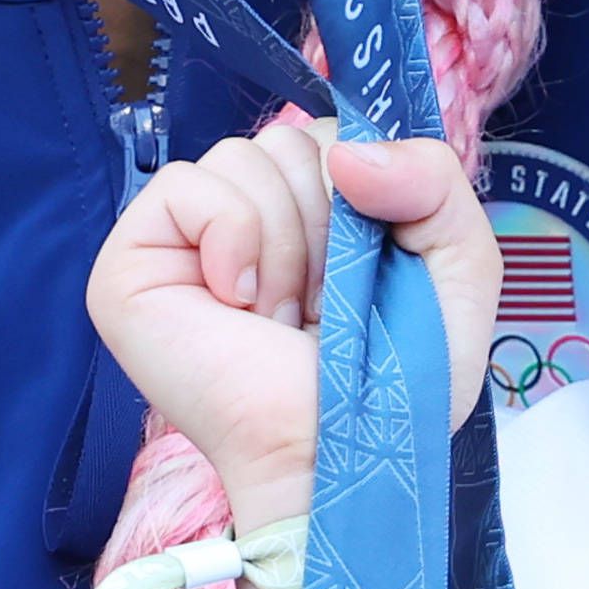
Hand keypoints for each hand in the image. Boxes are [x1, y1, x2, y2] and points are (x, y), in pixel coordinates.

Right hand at [82, 124, 496, 529]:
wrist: (342, 454)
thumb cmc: (398, 381)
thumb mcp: (459, 265)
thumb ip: (435, 179)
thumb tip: (346, 150)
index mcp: (310, 213)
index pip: (334, 134)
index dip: (367, 192)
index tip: (369, 274)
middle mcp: (243, 219)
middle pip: (291, 140)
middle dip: (328, 224)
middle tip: (321, 307)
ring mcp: (181, 240)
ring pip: (244, 155)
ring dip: (286, 244)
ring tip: (282, 317)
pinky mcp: (130, 264)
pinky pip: (186, 185)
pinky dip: (232, 238)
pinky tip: (241, 302)